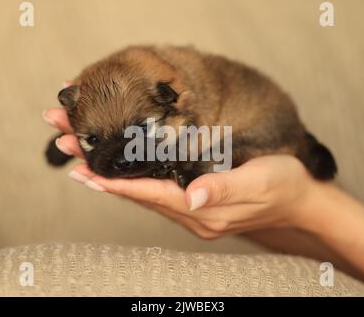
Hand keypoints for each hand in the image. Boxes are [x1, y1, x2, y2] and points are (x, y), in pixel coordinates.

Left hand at [43, 107, 319, 238]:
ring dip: (110, 174)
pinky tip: (119, 167)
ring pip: (143, 191)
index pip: (150, 194)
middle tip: (65, 150)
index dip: (115, 183)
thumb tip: (193, 194)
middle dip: (100, 173)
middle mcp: (191, 213)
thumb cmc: (282, 185)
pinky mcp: (196, 201)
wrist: (299, 199)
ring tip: (78, 156)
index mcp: (203, 210)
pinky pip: (157, 190)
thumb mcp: (259, 182)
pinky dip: (133, 178)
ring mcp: (192, 209)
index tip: (82, 170)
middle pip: (137, 193)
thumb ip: (225, 189)